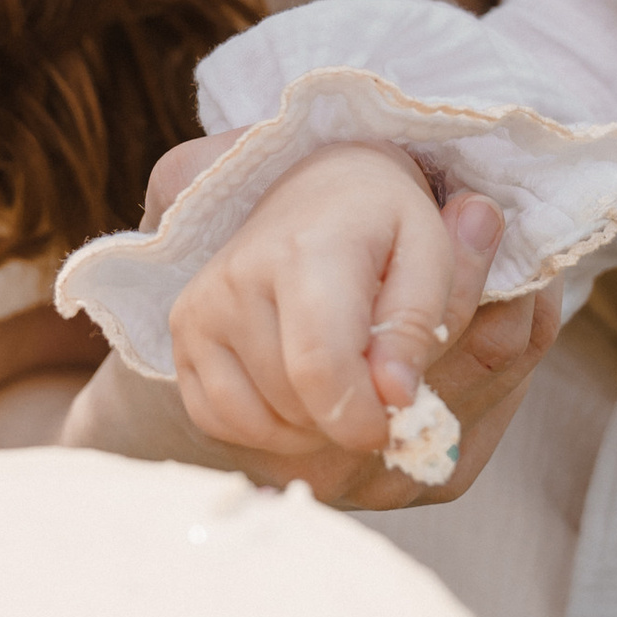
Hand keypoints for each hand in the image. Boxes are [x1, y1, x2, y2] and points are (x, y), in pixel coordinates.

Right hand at [166, 143, 526, 494]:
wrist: (320, 188)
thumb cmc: (385, 229)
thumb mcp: (432, 259)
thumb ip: (420, 326)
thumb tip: (395, 396)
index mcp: (309, 251)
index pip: (321, 367)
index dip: (361, 418)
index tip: (392, 424)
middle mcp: (240, 276)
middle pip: (293, 400)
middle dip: (343, 419)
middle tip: (372, 390)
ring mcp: (201, 305)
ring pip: (255, 419)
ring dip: (306, 428)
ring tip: (337, 385)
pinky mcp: (183, 331)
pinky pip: (216, 418)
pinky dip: (262, 426)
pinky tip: (295, 392)